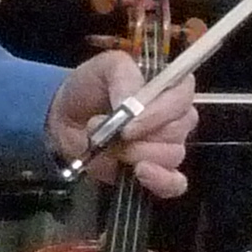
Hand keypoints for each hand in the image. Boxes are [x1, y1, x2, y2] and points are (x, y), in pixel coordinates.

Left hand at [47, 50, 196, 198]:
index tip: (130, 123)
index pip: (184, 96)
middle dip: (143, 135)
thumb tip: (132, 103)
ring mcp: (167, 147)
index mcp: (168, 88)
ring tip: (111, 147)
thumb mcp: (104, 67)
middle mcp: (174, 118)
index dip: (161, 111)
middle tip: (115, 133)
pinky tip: (140, 173)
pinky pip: (174, 184)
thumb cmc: (89, 88)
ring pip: (172, 155)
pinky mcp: (156, 174)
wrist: (67, 119)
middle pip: (179, 130)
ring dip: (136, 154)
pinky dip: (161, 181)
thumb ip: (123, 76)